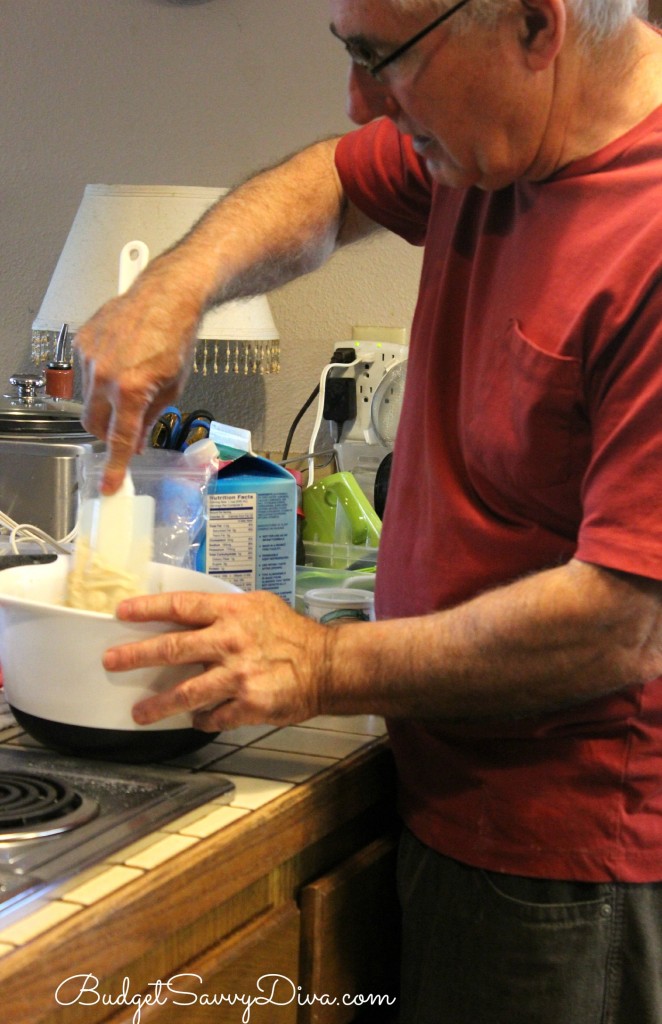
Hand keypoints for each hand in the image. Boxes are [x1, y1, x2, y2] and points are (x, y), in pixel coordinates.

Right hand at [74, 271, 200, 493]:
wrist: (167, 297)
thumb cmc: (176, 336)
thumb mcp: (173, 387)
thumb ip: (150, 418)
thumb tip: (136, 442)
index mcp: (132, 389)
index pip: (119, 439)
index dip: (115, 466)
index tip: (109, 485)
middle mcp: (105, 375)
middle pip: (94, 424)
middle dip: (108, 433)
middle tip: (125, 429)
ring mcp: (90, 358)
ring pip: (88, 399)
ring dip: (105, 402)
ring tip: (129, 380)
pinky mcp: (82, 343)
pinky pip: (84, 374)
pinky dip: (99, 378)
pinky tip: (120, 363)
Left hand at [102, 589, 331, 731]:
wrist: (328, 665)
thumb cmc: (294, 634)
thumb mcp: (259, 606)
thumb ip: (227, 611)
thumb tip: (194, 614)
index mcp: (231, 613)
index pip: (180, 607)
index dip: (148, 609)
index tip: (121, 612)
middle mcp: (229, 642)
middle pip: (172, 649)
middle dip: (135, 656)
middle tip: (111, 662)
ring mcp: (238, 675)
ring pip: (186, 693)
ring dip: (159, 705)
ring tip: (139, 714)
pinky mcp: (248, 704)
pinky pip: (214, 717)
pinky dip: (202, 721)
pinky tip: (196, 721)